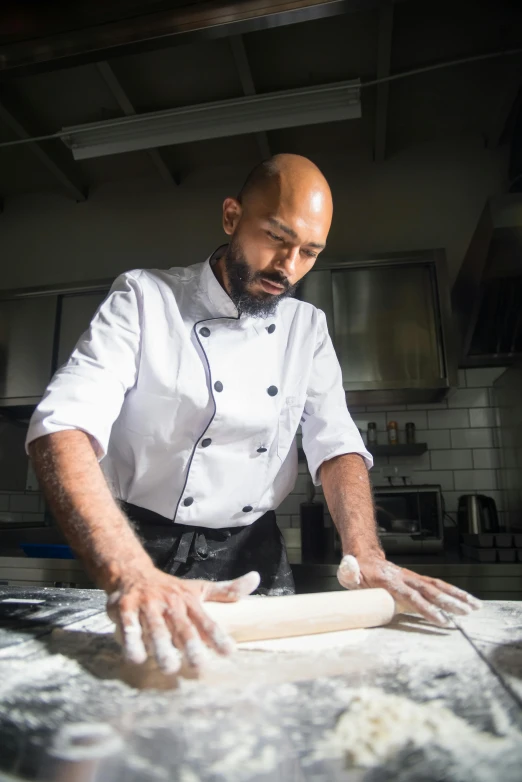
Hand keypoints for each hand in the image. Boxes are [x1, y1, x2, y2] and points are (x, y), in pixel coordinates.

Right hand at [107, 567, 259, 673]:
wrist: (133, 572)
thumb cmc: (170, 589)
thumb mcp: (199, 588)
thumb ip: (225, 591)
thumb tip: (255, 580)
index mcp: (189, 600)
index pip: (205, 621)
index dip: (217, 636)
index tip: (229, 652)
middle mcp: (170, 603)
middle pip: (181, 627)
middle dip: (190, 645)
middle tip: (198, 665)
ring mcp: (147, 605)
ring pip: (155, 628)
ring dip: (161, 647)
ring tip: (169, 667)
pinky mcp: (125, 609)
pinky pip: (128, 626)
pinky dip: (131, 640)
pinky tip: (136, 656)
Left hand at [337, 553, 480, 626]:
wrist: (365, 555)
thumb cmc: (356, 570)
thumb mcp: (349, 572)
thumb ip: (349, 573)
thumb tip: (349, 570)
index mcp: (390, 581)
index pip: (411, 596)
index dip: (426, 608)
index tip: (441, 620)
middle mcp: (405, 578)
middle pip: (431, 591)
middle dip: (449, 603)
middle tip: (466, 614)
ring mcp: (413, 578)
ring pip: (438, 587)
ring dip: (457, 597)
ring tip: (475, 607)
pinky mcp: (418, 581)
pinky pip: (438, 587)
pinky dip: (454, 593)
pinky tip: (467, 601)